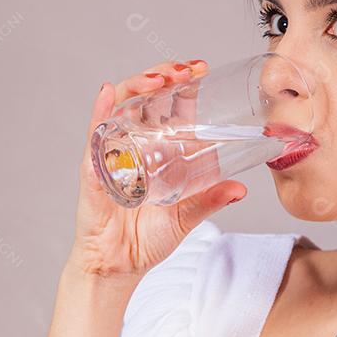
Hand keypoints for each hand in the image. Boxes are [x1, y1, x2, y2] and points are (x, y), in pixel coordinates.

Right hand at [69, 60, 246, 282]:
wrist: (118, 267)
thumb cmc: (147, 239)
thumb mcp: (187, 216)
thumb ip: (211, 200)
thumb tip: (242, 189)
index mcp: (157, 149)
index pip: (168, 106)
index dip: (183, 84)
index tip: (202, 69)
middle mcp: (134, 144)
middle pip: (145, 97)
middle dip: (164, 76)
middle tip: (186, 69)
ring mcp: (112, 153)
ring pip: (122, 106)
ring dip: (139, 86)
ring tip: (159, 79)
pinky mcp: (94, 169)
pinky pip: (94, 134)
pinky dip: (99, 111)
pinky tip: (106, 92)